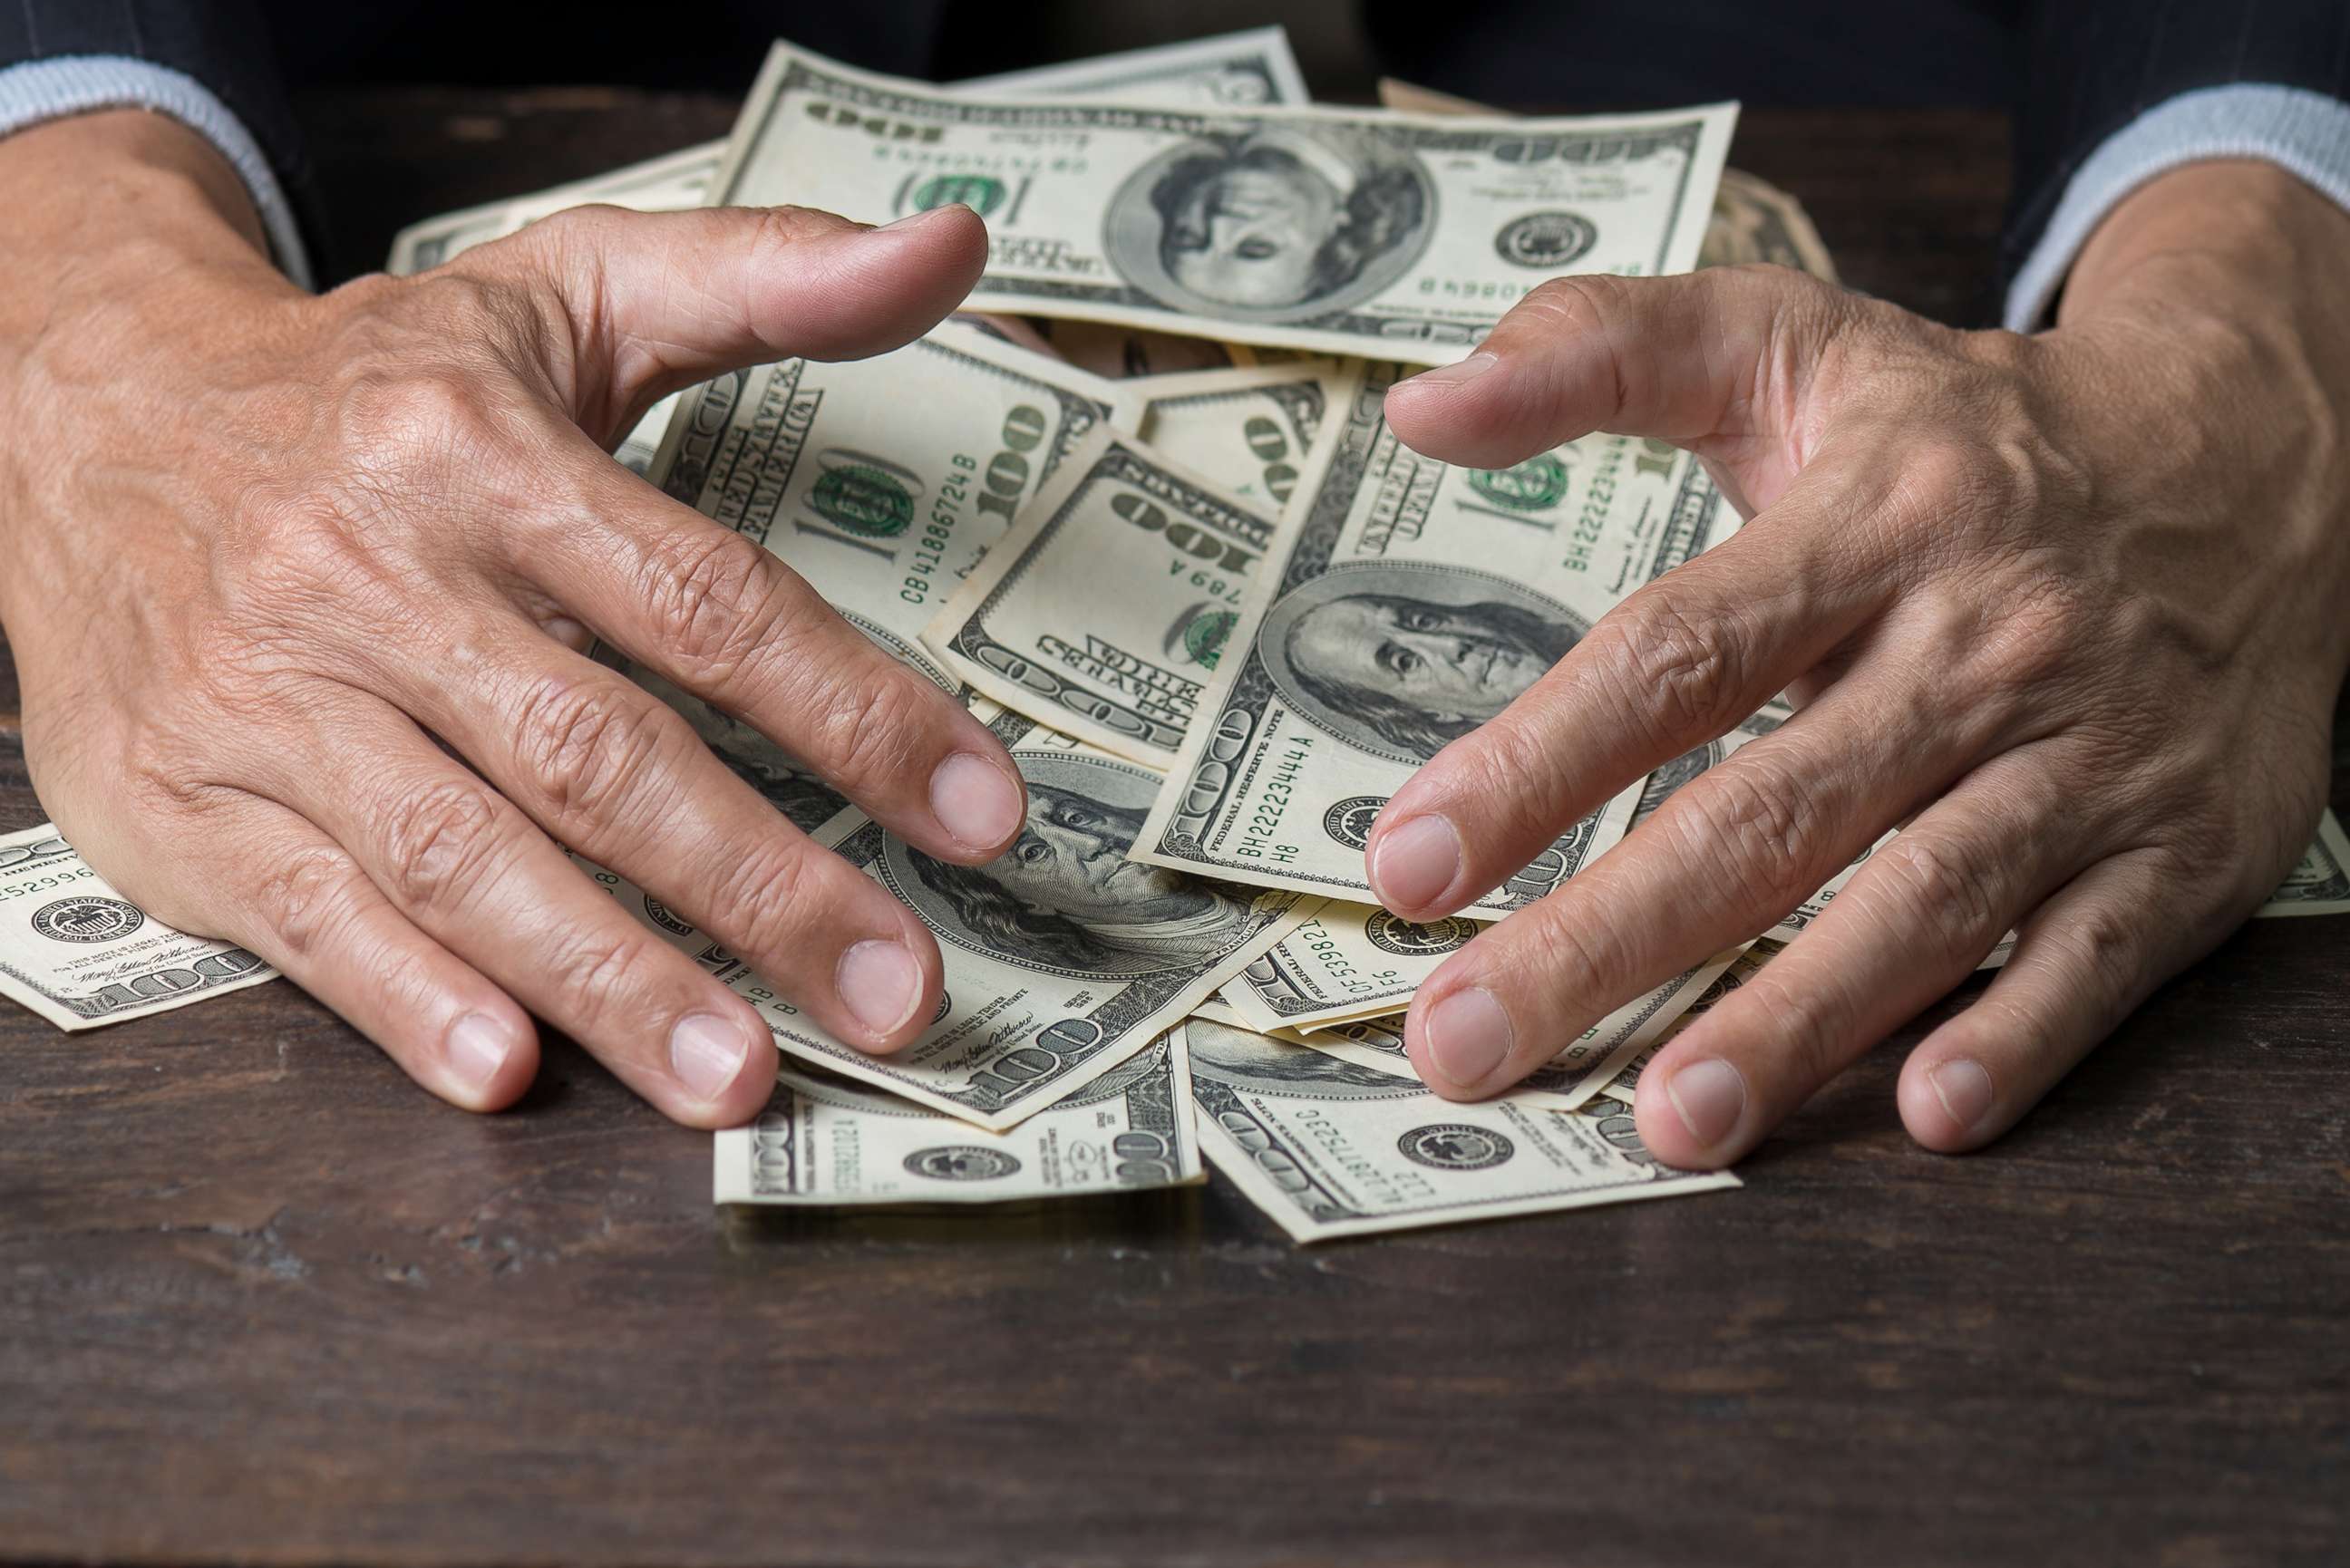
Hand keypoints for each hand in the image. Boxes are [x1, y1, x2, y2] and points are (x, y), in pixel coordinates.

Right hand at [0, 112, 1028, 1125]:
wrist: (77, 408)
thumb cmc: (374, 388)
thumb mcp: (560, 294)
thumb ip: (763, 279)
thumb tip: (951, 246)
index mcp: (482, 454)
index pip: (705, 602)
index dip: (853, 712)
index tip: (979, 812)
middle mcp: (370, 577)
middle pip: (597, 753)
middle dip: (760, 887)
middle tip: (895, 991)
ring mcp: (267, 700)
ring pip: (459, 856)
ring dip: (610, 979)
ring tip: (739, 1077)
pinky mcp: (182, 801)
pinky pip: (307, 914)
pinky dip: (405, 998)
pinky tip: (507, 1069)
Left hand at [1368, 160, 2349, 1162]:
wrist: (2261, 456)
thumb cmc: (1976, 431)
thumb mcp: (1796, 344)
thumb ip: (1601, 352)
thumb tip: (1420, 409)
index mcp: (1873, 523)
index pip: (1678, 654)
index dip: (1540, 763)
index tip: (1414, 861)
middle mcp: (1980, 644)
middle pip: (1770, 811)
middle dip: (1606, 937)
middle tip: (1466, 1041)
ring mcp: (2088, 754)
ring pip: (1926, 902)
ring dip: (1792, 1021)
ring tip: (1664, 1122)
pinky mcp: (2182, 846)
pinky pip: (2095, 957)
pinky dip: (2017, 1036)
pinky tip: (1923, 1114)